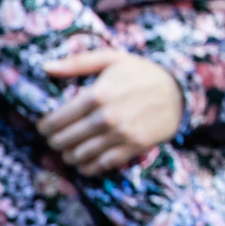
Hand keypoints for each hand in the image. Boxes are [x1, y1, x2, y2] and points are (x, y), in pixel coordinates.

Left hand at [38, 50, 182, 175]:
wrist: (179, 91)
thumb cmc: (141, 73)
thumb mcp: (112, 59)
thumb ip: (77, 63)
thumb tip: (45, 67)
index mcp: (98, 94)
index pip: (56, 120)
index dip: (45, 126)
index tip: (45, 126)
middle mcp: (107, 117)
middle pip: (64, 140)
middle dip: (55, 141)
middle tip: (56, 139)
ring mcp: (121, 134)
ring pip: (79, 155)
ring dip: (69, 155)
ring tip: (69, 149)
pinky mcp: (134, 147)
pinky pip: (100, 165)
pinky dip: (87, 166)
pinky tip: (85, 160)